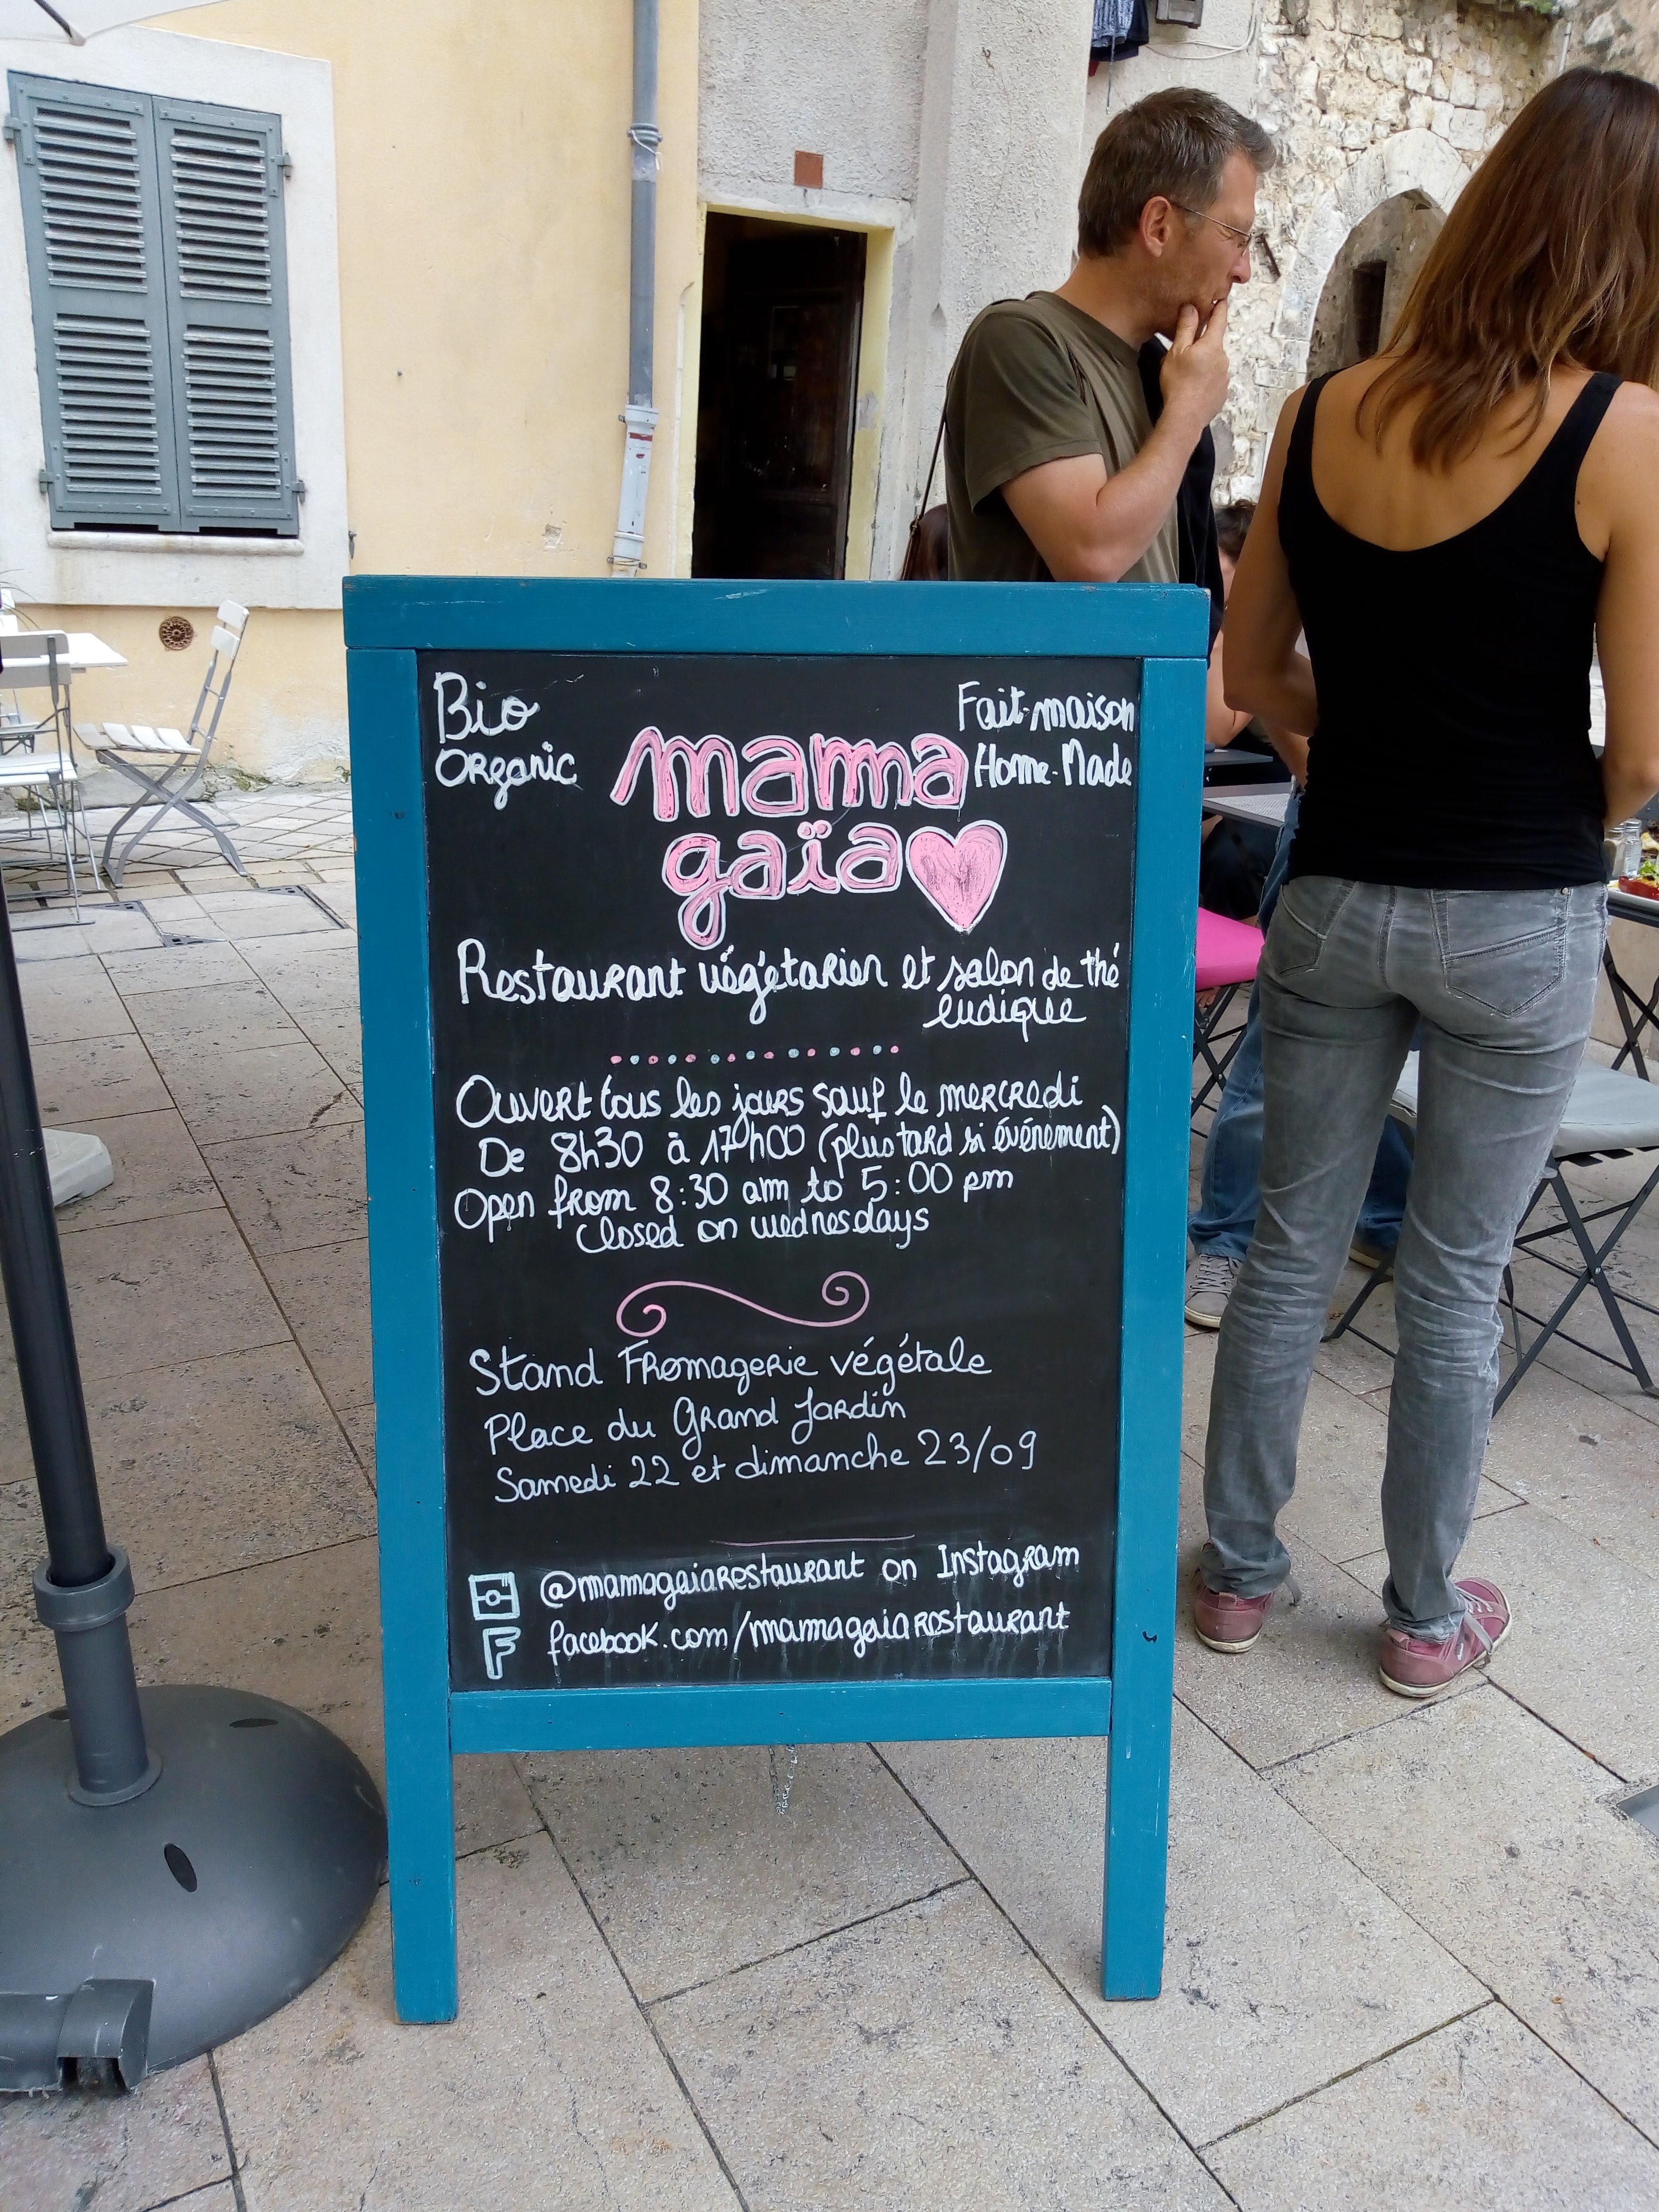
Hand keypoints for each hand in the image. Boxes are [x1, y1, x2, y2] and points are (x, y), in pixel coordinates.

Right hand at [1160, 295, 1230, 431]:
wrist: (1185, 417)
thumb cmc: (1178, 382)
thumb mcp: (1177, 351)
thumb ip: (1186, 328)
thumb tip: (1192, 307)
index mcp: (1212, 345)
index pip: (1219, 319)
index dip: (1219, 307)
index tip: (1221, 298)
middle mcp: (1223, 358)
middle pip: (1214, 344)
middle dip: (1203, 343)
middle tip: (1185, 351)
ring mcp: (1224, 377)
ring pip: (1214, 363)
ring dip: (1204, 363)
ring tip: (1187, 374)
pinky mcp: (1222, 393)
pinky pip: (1214, 380)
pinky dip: (1206, 380)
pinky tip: (1194, 387)